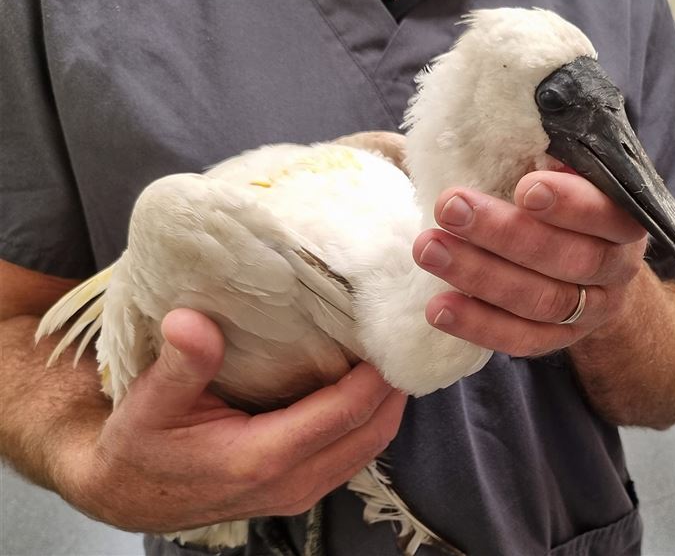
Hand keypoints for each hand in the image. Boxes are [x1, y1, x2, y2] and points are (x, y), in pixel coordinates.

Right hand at [55, 309, 405, 532]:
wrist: (128, 496)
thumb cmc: (140, 447)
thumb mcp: (149, 402)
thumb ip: (180, 363)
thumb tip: (191, 320)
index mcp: (261, 458)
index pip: (345, 413)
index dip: (376, 374)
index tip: (392, 331)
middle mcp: (292, 483)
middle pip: (373, 432)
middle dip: (396, 385)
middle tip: (405, 335)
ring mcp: (300, 492)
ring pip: (371, 446)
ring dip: (388, 403)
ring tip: (393, 353)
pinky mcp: (301, 489)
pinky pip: (355, 454)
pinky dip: (370, 418)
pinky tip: (368, 383)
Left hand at [412, 170, 648, 355]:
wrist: (601, 270)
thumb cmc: (573, 205)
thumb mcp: (574, 173)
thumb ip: (552, 156)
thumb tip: (511, 120)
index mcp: (624, 219)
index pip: (606, 214)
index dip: (569, 205)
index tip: (524, 188)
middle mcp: (617, 269)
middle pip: (567, 260)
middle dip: (504, 234)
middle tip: (449, 208)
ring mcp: (591, 310)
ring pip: (541, 302)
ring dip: (479, 276)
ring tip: (428, 249)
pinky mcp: (560, 339)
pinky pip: (521, 340)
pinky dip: (478, 325)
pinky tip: (438, 307)